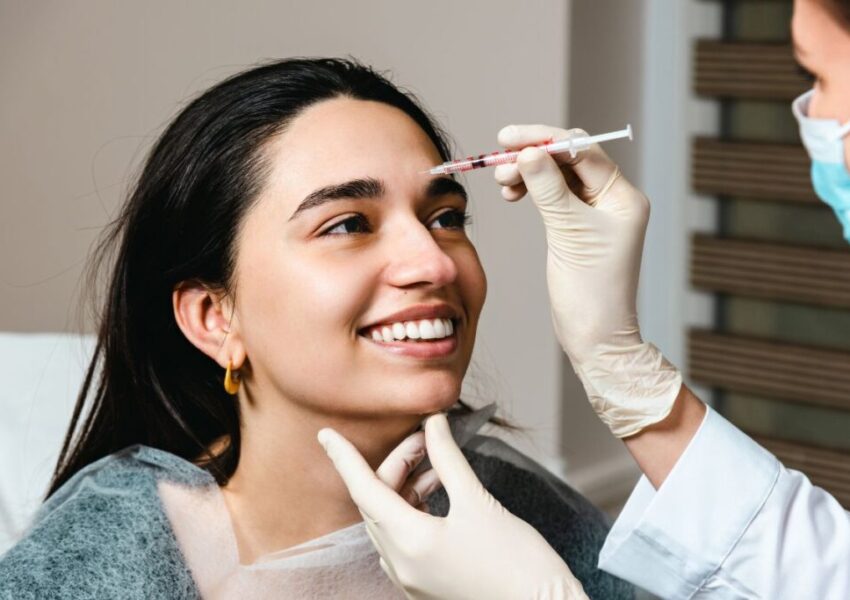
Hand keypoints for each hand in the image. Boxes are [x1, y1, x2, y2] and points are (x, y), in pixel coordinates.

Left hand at [318, 413, 587, 599]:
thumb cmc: (516, 559)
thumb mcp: (477, 500)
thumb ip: (447, 458)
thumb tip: (433, 423)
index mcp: (409, 542)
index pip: (363, 489)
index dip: (344, 458)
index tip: (326, 434)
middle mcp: (401, 564)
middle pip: (378, 502)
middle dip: (396, 465)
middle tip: (426, 439)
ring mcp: (411, 579)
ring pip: (389, 521)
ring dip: (405, 487)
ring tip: (437, 465)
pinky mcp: (425, 585)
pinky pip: (402, 540)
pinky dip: (412, 510)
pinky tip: (436, 493)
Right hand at [495, 125, 681, 437]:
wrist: (595, 336)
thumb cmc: (591, 291)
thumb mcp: (569, 234)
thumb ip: (548, 189)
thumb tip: (528, 153)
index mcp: (622, 196)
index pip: (581, 150)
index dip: (543, 140)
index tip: (508, 139)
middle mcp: (612, 199)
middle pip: (568, 160)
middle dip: (532, 156)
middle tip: (498, 162)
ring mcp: (594, 213)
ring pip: (556, 176)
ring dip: (527, 172)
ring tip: (501, 182)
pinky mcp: (577, 227)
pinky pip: (552, 196)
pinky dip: (530, 190)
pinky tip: (512, 193)